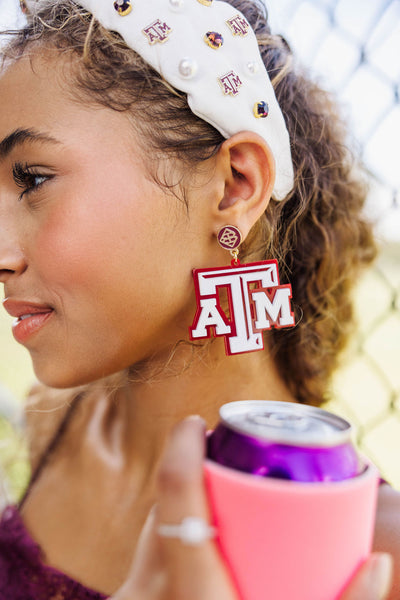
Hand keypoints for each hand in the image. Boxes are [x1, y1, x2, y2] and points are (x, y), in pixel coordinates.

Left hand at [111, 417, 392, 599]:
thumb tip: (377, 564)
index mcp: (189, 593)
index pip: (176, 497)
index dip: (182, 449)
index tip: (196, 421)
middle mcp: (146, 595)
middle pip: (163, 510)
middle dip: (192, 480)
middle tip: (225, 463)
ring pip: (153, 537)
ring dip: (182, 513)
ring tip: (219, 504)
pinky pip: (147, 563)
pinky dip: (171, 546)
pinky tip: (200, 550)